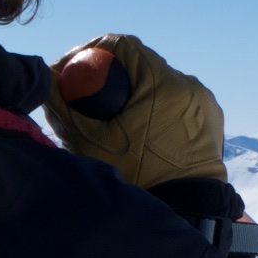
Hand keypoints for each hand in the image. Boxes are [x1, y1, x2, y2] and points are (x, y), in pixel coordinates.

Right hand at [44, 33, 227, 187]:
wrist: (186, 212)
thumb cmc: (137, 178)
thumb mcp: (90, 141)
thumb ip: (64, 106)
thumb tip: (46, 77)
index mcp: (162, 84)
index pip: (123, 45)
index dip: (94, 49)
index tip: (76, 68)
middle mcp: (189, 85)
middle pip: (142, 63)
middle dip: (114, 73)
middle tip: (91, 94)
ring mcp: (204, 103)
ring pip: (162, 83)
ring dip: (137, 91)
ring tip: (117, 117)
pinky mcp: (212, 120)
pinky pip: (180, 102)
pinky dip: (159, 108)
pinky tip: (144, 130)